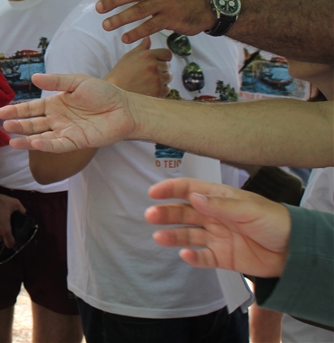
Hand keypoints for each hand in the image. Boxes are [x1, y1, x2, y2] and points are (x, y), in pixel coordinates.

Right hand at [0, 73, 136, 152]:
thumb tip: (33, 78)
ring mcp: (65, 131)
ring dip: (26, 139)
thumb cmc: (103, 93)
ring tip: (11, 140)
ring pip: (41, 137)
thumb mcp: (77, 82)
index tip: (1, 112)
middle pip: (33, 124)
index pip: (32, 108)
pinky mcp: (76, 142)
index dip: (17, 110)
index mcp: (56, 104)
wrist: (125, 108)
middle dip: (18, 125)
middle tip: (3, 125)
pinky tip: (34, 143)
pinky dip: (45, 145)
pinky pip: (57, 145)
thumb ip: (56, 81)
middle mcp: (57, 119)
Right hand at [0, 193, 25, 247]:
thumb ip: (21, 209)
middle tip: (4, 229)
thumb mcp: (15, 203)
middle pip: (1, 241)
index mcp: (5, 229)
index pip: (10, 244)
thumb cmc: (0, 201)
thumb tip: (24, 212)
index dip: (12, 242)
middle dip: (3, 236)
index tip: (12, 238)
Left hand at [97, 0, 214, 43]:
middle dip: (112, 1)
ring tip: (106, 25)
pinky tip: (124, 38)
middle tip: (98, 8)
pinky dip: (135, 33)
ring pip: (138, 10)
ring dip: (119, 19)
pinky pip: (149, 26)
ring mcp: (166, 2)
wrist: (205, 6)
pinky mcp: (171, 18)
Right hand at [105, 37, 172, 97]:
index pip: (167, 54)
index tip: (155, 62)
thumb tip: (148, 37)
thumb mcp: (129, 56)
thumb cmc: (120, 74)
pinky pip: (167, 88)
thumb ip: (142, 47)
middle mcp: (154, 66)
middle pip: (168, 66)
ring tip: (146, 82)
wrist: (114, 92)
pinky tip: (148, 89)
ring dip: (161, 80)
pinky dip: (160, 90)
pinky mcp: (158, 91)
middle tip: (146, 74)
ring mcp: (157, 79)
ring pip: (168, 77)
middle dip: (160, 69)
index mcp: (147, 55)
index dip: (162, 58)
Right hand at [145, 178, 290, 277]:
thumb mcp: (249, 208)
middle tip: (151, 215)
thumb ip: (220, 205)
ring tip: (159, 238)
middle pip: (184, 212)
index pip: (190, 190)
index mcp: (220, 199)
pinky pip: (203, 257)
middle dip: (166, 213)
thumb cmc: (275, 222)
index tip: (154, 192)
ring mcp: (217, 237)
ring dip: (173, 235)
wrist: (296, 251)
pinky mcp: (222, 257)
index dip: (171, 189)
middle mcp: (214, 216)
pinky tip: (185, 255)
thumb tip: (193, 197)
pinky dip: (193, 257)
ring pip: (188, 235)